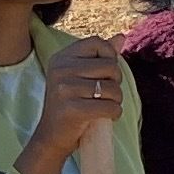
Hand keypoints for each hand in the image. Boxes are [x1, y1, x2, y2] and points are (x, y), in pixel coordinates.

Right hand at [17, 39, 126, 173]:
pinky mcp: (72, 109)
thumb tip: (122, 36)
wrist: (51, 137)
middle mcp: (60, 70)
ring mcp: (64, 89)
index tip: (105, 73)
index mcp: (61, 58)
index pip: (97, 42)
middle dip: (115, 82)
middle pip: (110, 66)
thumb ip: (100, 56)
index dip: (110, 56)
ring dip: (115, 101)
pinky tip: (104, 117)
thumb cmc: (71, 104)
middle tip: (103, 94)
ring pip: (113, 88)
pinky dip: (114, 114)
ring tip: (102, 106)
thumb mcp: (80, 76)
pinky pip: (110, 107)